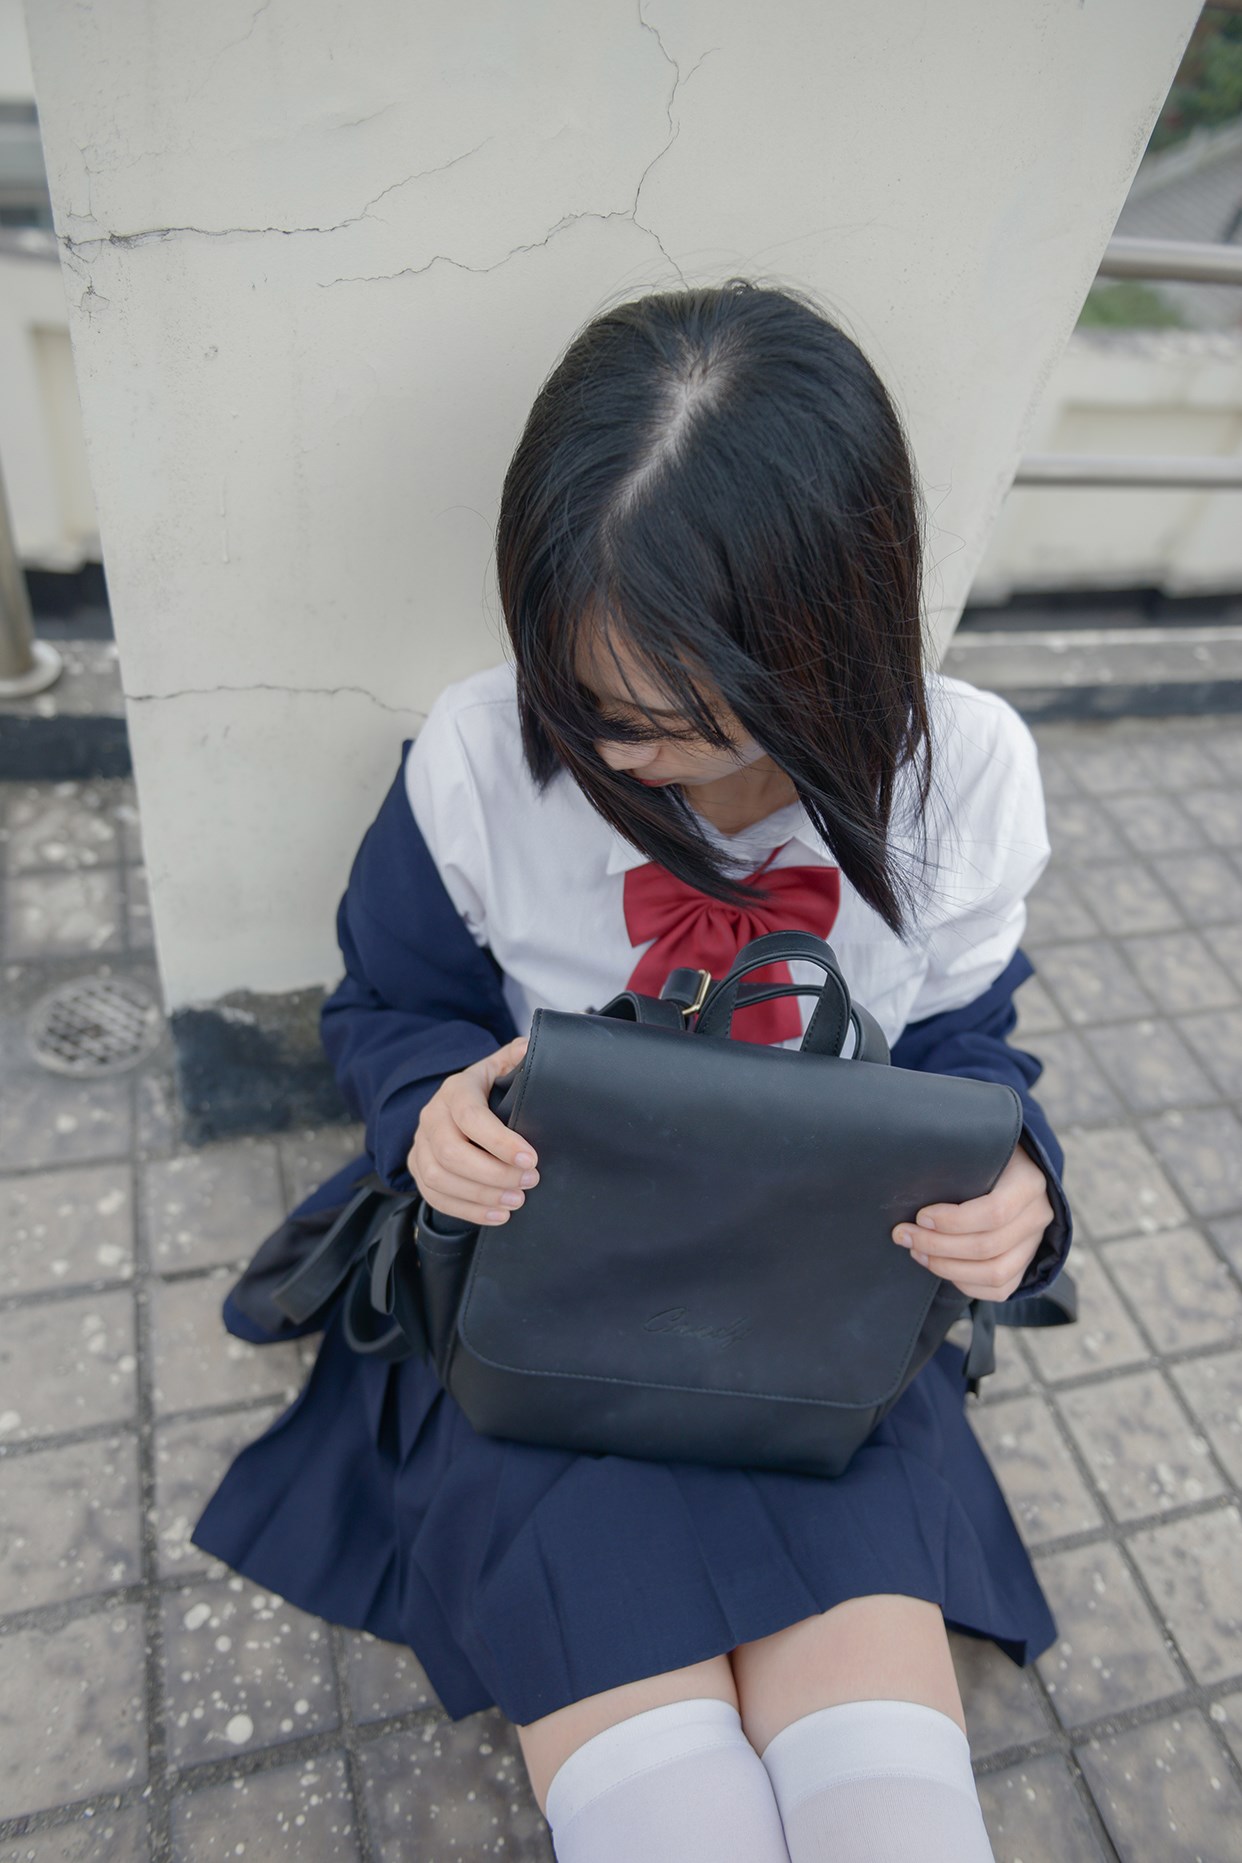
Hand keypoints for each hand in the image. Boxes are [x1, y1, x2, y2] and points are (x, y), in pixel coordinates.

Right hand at [407, 1035, 539, 1225]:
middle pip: (451, 1153)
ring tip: (517, 1201)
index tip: (530, 1158)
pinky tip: (499, 1215)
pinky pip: (434, 1197)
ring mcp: (419, 1145)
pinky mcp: (418, 1169)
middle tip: (530, 1181)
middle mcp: (431, 1116)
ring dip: (481, 1196)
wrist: (452, 1104)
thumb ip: (516, 1058)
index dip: (499, 1141)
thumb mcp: (499, 1067)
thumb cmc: (486, 1089)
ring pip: (439, 1178)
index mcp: (455, 1089)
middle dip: (493, 1173)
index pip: (471, 1116)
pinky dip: (467, 1211)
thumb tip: (532, 1048)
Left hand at [891, 1142, 1052, 1300]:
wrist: (1013, 1172)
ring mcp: (1035, 1243)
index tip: (921, 1216)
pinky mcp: (1026, 1264)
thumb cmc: (984, 1159)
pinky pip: (999, 1289)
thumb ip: (957, 1166)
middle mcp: (1038, 1216)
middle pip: (987, 1246)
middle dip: (937, 1245)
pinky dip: (965, 1284)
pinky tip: (939, 1267)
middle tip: (905, 1235)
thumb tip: (913, 1188)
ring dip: (947, 1268)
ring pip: (995, 1274)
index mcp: (1028, 1183)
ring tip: (917, 1252)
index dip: (953, 1221)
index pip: (994, 1212)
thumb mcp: (977, 1152)